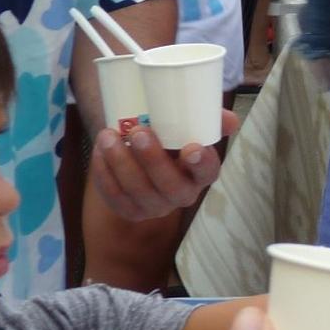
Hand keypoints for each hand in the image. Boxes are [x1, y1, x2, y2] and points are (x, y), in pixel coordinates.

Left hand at [90, 111, 241, 221]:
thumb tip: (229, 121)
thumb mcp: (191, 124)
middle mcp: (182, 195)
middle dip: (153, 160)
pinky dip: (104, 172)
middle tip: (138, 132)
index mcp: (202, 174)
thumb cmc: (171, 135)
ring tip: (108, 136)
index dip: (201, 163)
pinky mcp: (128, 210)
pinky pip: (114, 195)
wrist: (140, 149)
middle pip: (170, 186)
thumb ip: (210, 119)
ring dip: (121, 163)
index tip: (191, 147)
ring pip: (137, 191)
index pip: (208, 173)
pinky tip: (100, 150)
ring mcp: (154, 206)